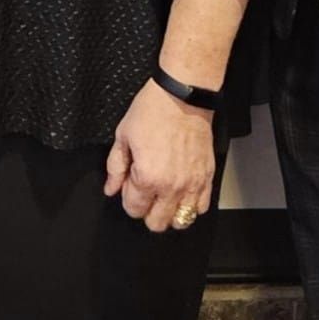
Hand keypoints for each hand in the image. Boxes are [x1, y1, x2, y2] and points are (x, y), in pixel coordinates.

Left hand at [104, 81, 215, 231]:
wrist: (182, 96)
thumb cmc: (153, 111)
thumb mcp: (123, 137)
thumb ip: (115, 168)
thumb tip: (111, 188)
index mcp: (148, 178)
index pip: (134, 210)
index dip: (128, 199)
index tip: (129, 185)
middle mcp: (172, 187)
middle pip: (157, 223)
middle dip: (147, 211)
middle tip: (145, 192)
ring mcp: (192, 184)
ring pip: (181, 220)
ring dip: (170, 212)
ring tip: (164, 195)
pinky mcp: (208, 177)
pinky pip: (201, 207)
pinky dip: (191, 205)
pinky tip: (182, 191)